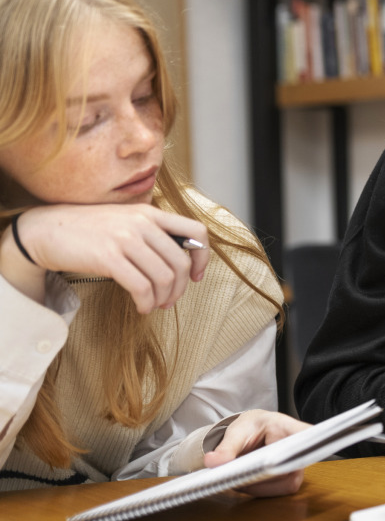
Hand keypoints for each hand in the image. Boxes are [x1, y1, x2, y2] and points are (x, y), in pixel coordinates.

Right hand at [10, 204, 209, 313]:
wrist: (45, 229)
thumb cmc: (88, 230)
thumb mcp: (126, 221)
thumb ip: (152, 233)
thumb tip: (179, 260)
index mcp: (151, 213)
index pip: (196, 231)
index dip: (203, 257)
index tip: (195, 276)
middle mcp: (142, 223)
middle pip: (180, 262)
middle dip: (180, 288)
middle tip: (170, 300)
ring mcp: (125, 239)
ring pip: (163, 277)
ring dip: (163, 298)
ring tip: (155, 305)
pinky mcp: (108, 257)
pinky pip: (141, 286)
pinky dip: (146, 302)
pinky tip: (142, 307)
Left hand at [203, 410, 311, 496]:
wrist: (254, 433)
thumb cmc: (252, 427)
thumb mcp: (238, 431)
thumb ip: (227, 446)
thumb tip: (213, 462)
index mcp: (289, 428)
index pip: (306, 434)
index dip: (310, 441)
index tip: (303, 446)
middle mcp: (300, 449)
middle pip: (290, 465)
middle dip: (262, 473)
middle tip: (240, 473)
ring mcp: (297, 467)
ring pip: (284, 483)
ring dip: (257, 485)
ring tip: (238, 477)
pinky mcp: (290, 481)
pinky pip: (276, 492)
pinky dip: (256, 490)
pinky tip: (244, 482)